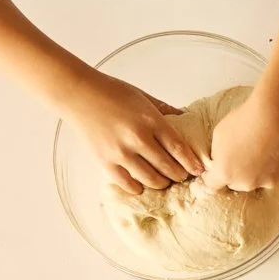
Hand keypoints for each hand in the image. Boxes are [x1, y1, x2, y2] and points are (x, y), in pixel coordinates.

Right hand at [62, 72, 201, 193]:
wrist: (79, 94)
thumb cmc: (112, 92)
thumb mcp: (143, 97)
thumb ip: (165, 111)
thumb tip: (187, 121)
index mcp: (151, 120)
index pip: (179, 149)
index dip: (192, 164)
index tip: (199, 171)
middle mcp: (138, 138)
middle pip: (169, 168)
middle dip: (179, 176)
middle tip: (181, 176)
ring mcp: (121, 152)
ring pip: (152, 180)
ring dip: (162, 183)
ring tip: (164, 180)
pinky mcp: (106, 162)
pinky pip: (129, 184)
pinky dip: (139, 187)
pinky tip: (142, 184)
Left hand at [206, 87, 278, 191]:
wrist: (275, 118)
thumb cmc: (243, 123)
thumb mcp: (219, 134)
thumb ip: (218, 153)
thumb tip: (222, 159)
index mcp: (225, 173)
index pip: (211, 184)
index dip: (210, 177)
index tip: (212, 172)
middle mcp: (245, 183)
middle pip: (235, 183)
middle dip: (234, 173)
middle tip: (240, 154)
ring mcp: (265, 181)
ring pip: (255, 180)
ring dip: (253, 171)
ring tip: (259, 151)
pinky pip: (272, 174)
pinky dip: (270, 166)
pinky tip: (272, 150)